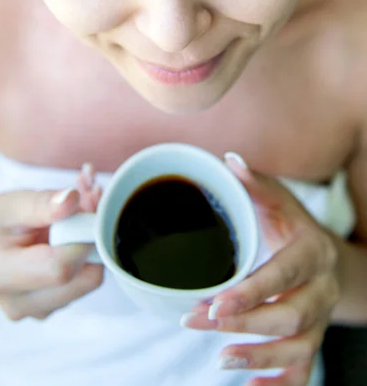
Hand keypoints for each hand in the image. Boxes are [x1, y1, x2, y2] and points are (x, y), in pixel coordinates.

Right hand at [0, 163, 102, 320]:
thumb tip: (71, 199)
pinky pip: (86, 281)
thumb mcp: (12, 204)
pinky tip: (74, 233)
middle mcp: (20, 303)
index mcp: (1, 276)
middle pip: (84, 279)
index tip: (85, 205)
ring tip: (77, 215)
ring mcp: (39, 310)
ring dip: (93, 243)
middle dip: (93, 236)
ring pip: (90, 279)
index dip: (82, 236)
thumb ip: (42, 203)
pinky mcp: (55, 306)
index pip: (61, 268)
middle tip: (88, 201)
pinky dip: (88, 254)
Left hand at [183, 154, 340, 385]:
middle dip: (244, 324)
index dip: (253, 292)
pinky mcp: (313, 340)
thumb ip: (255, 183)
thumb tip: (229, 160)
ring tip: (220, 360)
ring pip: (299, 348)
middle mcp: (322, 289)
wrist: (326, 255)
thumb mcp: (278, 201)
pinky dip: (279, 384)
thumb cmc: (292, 226)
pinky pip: (303, 372)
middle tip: (197, 323)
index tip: (215, 303)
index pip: (285, 275)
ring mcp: (320, 320)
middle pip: (291, 317)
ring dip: (259, 357)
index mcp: (313, 251)